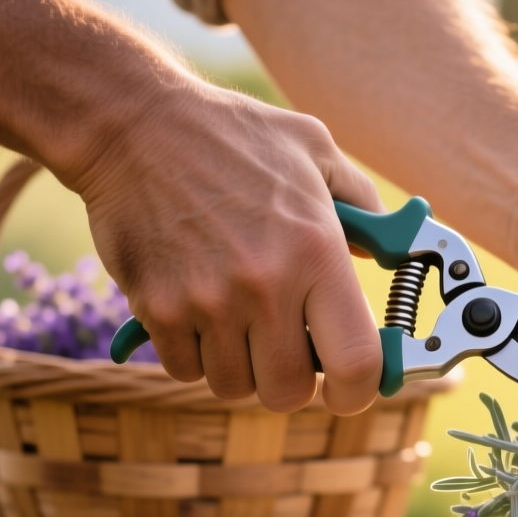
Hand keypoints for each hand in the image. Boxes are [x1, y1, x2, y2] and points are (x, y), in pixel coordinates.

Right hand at [73, 81, 385, 414]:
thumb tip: (382, 249)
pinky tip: (198, 311)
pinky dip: (194, 355)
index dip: (359, 391)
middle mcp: (265, 285)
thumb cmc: (230, 134)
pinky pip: (185, 370)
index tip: (351, 387)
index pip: (356, 362)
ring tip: (237, 320)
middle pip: (289, 392)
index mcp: (317, 252)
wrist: (134, 124)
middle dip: (292, 380)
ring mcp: (207, 301)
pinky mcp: (157, 308)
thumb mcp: (314, 149)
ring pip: (234, 386)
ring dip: (240, 366)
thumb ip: (361, 201)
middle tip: (285, 347)